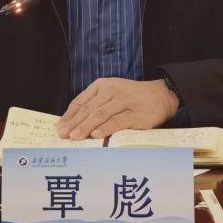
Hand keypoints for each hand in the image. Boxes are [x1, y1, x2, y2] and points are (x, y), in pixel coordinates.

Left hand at [57, 78, 179, 139]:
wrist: (162, 96)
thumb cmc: (132, 98)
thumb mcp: (111, 95)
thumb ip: (94, 105)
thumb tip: (71, 124)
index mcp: (102, 85)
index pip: (81, 102)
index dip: (69, 116)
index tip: (60, 128)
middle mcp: (112, 91)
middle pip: (89, 109)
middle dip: (74, 124)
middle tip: (64, 135)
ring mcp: (125, 101)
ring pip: (100, 114)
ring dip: (85, 127)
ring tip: (75, 137)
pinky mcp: (136, 114)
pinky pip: (118, 121)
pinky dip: (106, 128)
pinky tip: (96, 134)